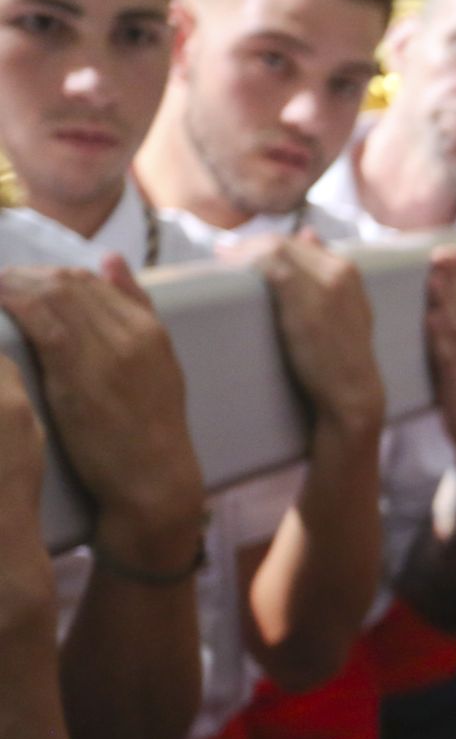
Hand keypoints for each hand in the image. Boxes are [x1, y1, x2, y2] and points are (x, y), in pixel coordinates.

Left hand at [0, 258, 206, 569]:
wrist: (154, 479)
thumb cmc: (148, 433)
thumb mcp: (157, 369)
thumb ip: (136, 314)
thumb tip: (110, 259)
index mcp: (151, 331)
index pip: (93, 281)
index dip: (49, 278)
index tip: (18, 289)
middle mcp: (132, 332)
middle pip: (69, 283)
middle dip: (24, 279)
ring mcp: (108, 350)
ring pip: (52, 294)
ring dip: (11, 288)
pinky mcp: (79, 371)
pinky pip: (39, 319)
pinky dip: (10, 305)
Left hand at [227, 233, 385, 432]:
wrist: (351, 392)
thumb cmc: (342, 359)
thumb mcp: (346, 312)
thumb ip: (328, 274)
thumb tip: (308, 232)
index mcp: (350, 271)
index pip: (298, 242)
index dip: (264, 245)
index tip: (238, 254)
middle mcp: (341, 270)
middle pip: (284, 242)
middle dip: (249, 247)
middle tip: (221, 256)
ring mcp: (326, 284)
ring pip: (274, 248)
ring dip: (243, 252)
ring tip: (221, 263)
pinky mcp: (305, 301)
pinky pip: (270, 265)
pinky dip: (245, 262)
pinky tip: (228, 271)